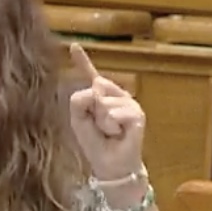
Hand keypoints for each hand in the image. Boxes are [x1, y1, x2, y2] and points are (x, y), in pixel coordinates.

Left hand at [67, 43, 145, 181]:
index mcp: (101, 96)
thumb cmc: (95, 144)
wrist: (110, 165)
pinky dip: (111, 126)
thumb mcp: (78, 120)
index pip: (91, 75)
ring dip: (102, 122)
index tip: (74, 45)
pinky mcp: (137, 114)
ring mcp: (129, 103)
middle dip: (92, 109)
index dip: (82, 60)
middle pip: (95, 86)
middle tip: (100, 127)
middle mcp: (117, 95)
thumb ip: (78, 100)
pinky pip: (114, 113)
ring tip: (110, 132)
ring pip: (104, 102)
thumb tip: (96, 89)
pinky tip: (118, 134)